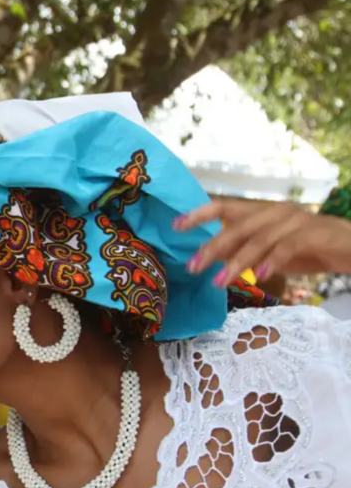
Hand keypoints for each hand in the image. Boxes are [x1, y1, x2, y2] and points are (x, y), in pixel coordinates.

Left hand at [175, 199, 350, 284]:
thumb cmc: (308, 249)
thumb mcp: (269, 252)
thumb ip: (243, 252)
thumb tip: (211, 260)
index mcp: (261, 211)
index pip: (224, 206)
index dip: (199, 215)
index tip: (175, 227)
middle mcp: (274, 211)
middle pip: (236, 225)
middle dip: (212, 246)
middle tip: (193, 266)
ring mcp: (294, 220)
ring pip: (258, 239)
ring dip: (236, 261)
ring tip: (219, 280)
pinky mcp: (311, 233)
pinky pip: (286, 247)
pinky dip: (271, 261)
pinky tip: (260, 275)